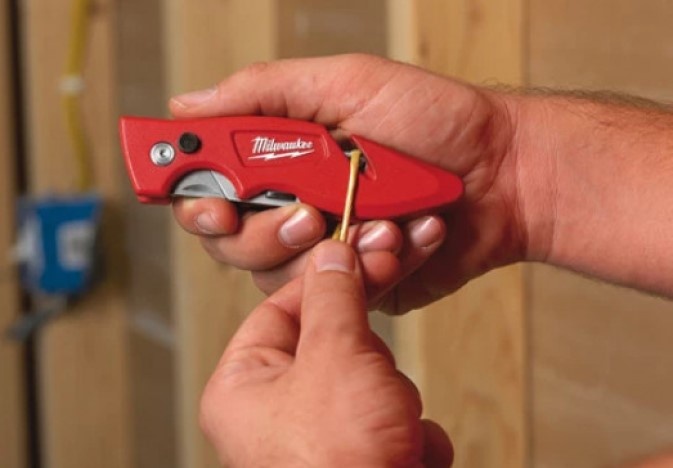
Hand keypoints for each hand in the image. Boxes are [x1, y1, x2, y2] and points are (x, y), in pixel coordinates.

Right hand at [171, 54, 525, 312]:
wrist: (504, 175)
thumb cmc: (435, 120)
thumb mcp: (347, 83)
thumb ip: (264, 92)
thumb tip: (187, 104)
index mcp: (280, 156)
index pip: (208, 184)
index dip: (194, 198)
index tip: (209, 204)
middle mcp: (293, 204)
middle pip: (230, 242)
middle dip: (267, 233)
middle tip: (308, 211)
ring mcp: (324, 248)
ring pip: (278, 277)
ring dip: (331, 248)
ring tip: (382, 218)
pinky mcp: (357, 284)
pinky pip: (337, 296)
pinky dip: (373, 267)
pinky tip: (406, 237)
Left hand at [199, 240, 452, 466]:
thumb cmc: (338, 465)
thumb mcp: (335, 357)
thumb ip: (334, 297)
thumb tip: (332, 253)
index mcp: (244, 385)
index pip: (284, 307)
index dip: (327, 281)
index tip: (363, 256)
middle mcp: (276, 412)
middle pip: (336, 344)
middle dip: (371, 361)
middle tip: (377, 379)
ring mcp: (322, 438)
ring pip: (374, 381)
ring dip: (396, 401)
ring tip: (389, 431)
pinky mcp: (362, 458)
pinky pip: (396, 421)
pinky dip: (411, 437)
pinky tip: (406, 456)